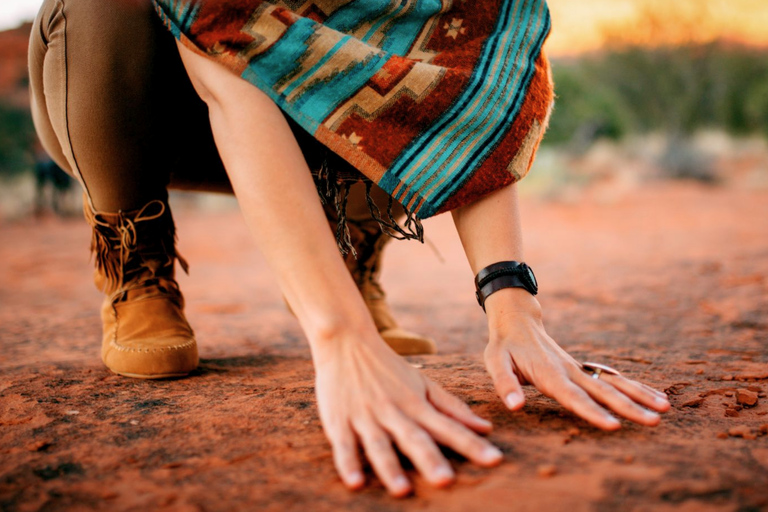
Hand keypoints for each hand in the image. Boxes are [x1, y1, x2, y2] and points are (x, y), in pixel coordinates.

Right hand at [312, 331, 503, 496]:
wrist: (346, 341)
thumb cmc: (388, 368)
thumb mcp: (422, 383)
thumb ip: (452, 407)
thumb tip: (486, 428)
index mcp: (416, 404)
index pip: (449, 428)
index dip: (471, 444)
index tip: (494, 460)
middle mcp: (393, 411)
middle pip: (414, 438)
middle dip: (429, 459)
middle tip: (446, 481)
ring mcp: (365, 416)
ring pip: (379, 444)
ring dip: (390, 467)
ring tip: (402, 489)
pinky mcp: (339, 420)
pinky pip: (344, 445)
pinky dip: (348, 463)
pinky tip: (355, 482)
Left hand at [484, 295, 670, 429]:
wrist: (517, 321)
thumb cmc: (504, 346)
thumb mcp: (495, 362)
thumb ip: (505, 384)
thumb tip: (514, 407)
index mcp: (549, 373)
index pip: (573, 397)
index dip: (593, 411)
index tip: (614, 425)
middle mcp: (570, 372)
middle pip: (603, 392)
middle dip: (629, 407)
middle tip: (654, 421)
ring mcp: (580, 370)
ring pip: (614, 384)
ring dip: (639, 396)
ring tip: (665, 409)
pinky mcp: (583, 370)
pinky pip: (612, 379)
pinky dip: (635, 388)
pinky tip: (655, 398)